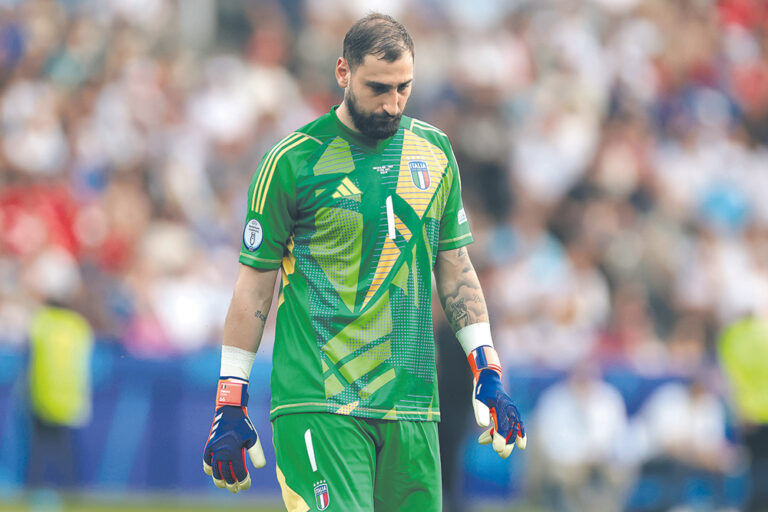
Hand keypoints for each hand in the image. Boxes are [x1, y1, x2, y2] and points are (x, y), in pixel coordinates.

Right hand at [203, 378, 265, 492]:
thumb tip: (260, 467)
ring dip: (219, 480)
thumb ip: (256, 453)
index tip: (246, 486)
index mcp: (234, 451)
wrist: (230, 411)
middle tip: (235, 490)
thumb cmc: (244, 425)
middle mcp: (223, 452)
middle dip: (231, 484)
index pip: (239, 473)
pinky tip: (211, 473)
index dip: (243, 482)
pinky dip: (208, 468)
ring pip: (215, 470)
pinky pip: (206, 460)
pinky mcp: (210, 445)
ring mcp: (215, 449)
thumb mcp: (253, 437)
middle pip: (226, 474)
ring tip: (223, 485)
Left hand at [473, 368, 526, 457]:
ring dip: (509, 441)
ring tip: (500, 451)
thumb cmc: (483, 391)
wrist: (490, 379)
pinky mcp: (514, 412)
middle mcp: (510, 410)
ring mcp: (513, 411)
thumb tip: (483, 425)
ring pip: (515, 430)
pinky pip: (519, 426)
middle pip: (511, 431)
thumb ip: (481, 413)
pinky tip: (521, 445)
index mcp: (501, 408)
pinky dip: (520, 435)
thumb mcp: (479, 401)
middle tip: (500, 454)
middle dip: (506, 443)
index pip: (502, 427)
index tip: (497, 449)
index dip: (500, 439)